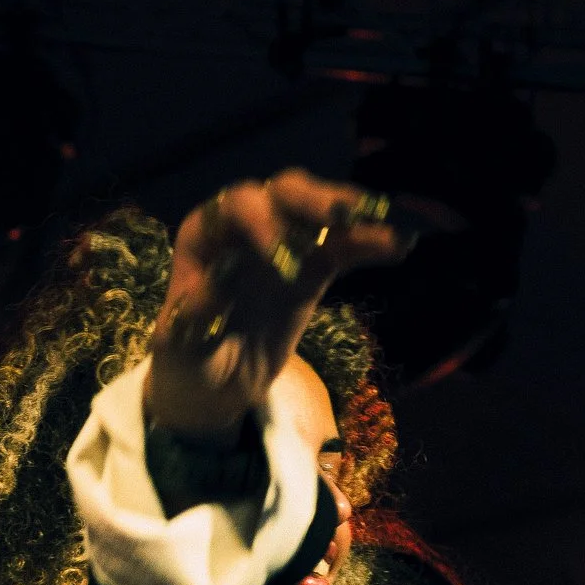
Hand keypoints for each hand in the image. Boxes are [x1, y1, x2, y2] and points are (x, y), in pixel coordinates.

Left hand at [145, 170, 419, 435]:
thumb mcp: (182, 347)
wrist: (212, 389)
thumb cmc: (188, 363)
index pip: (232, 210)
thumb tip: (213, 288)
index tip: (280, 252)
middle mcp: (244, 227)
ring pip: (319, 213)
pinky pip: (343, 247)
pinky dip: (370, 242)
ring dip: (354, 216)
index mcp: (204, 237)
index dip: (259, 221)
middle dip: (314, 201)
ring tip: (390, 227)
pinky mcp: (313, 268)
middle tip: (342, 217)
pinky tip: (402, 243)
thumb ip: (196, 316)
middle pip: (282, 195)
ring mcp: (283, 243)